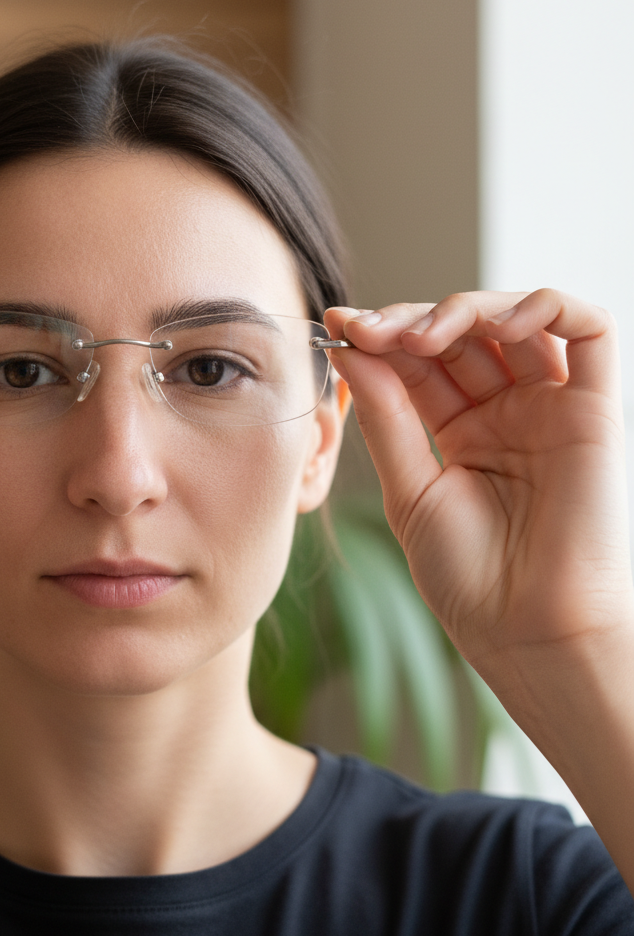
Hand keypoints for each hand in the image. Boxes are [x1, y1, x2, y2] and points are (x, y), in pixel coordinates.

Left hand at [325, 289, 633, 677]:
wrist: (526, 629)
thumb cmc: (468, 576)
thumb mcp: (409, 488)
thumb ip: (386, 416)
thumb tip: (350, 349)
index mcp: (460, 429)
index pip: (419, 360)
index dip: (381, 335)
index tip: (338, 324)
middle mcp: (506, 411)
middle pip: (460, 333)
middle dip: (409, 319)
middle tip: (368, 329)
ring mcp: (550, 406)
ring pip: (515, 318)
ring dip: (463, 309)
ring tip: (419, 337)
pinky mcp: (597, 408)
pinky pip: (589, 329)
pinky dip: (543, 306)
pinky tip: (495, 325)